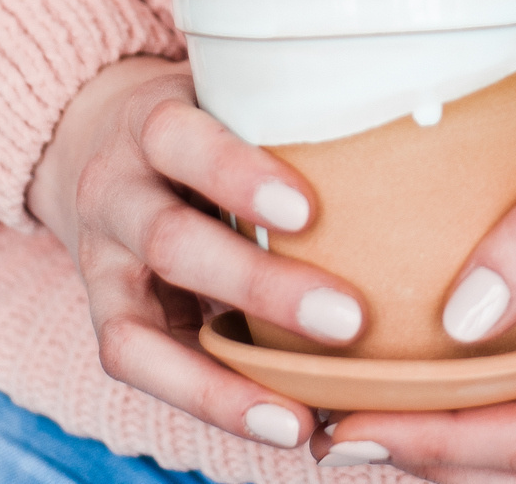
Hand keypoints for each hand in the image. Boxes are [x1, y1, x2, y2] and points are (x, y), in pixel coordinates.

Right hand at [27, 55, 366, 450]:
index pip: (179, 138)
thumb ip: (291, 117)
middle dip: (258, 288)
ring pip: (137, 329)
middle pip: (169, 241)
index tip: (308, 210)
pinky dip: (211, 401)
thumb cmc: (203, 118)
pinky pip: (141, 370)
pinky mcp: (103, 317)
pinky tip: (284, 424)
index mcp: (148, 119)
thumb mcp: (229, 93)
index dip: (235, 174)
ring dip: (228, 375)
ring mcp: (99, 261)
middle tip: (349, 318)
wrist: (98, 139)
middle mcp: (112, 191)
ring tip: (308, 411)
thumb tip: (417, 135)